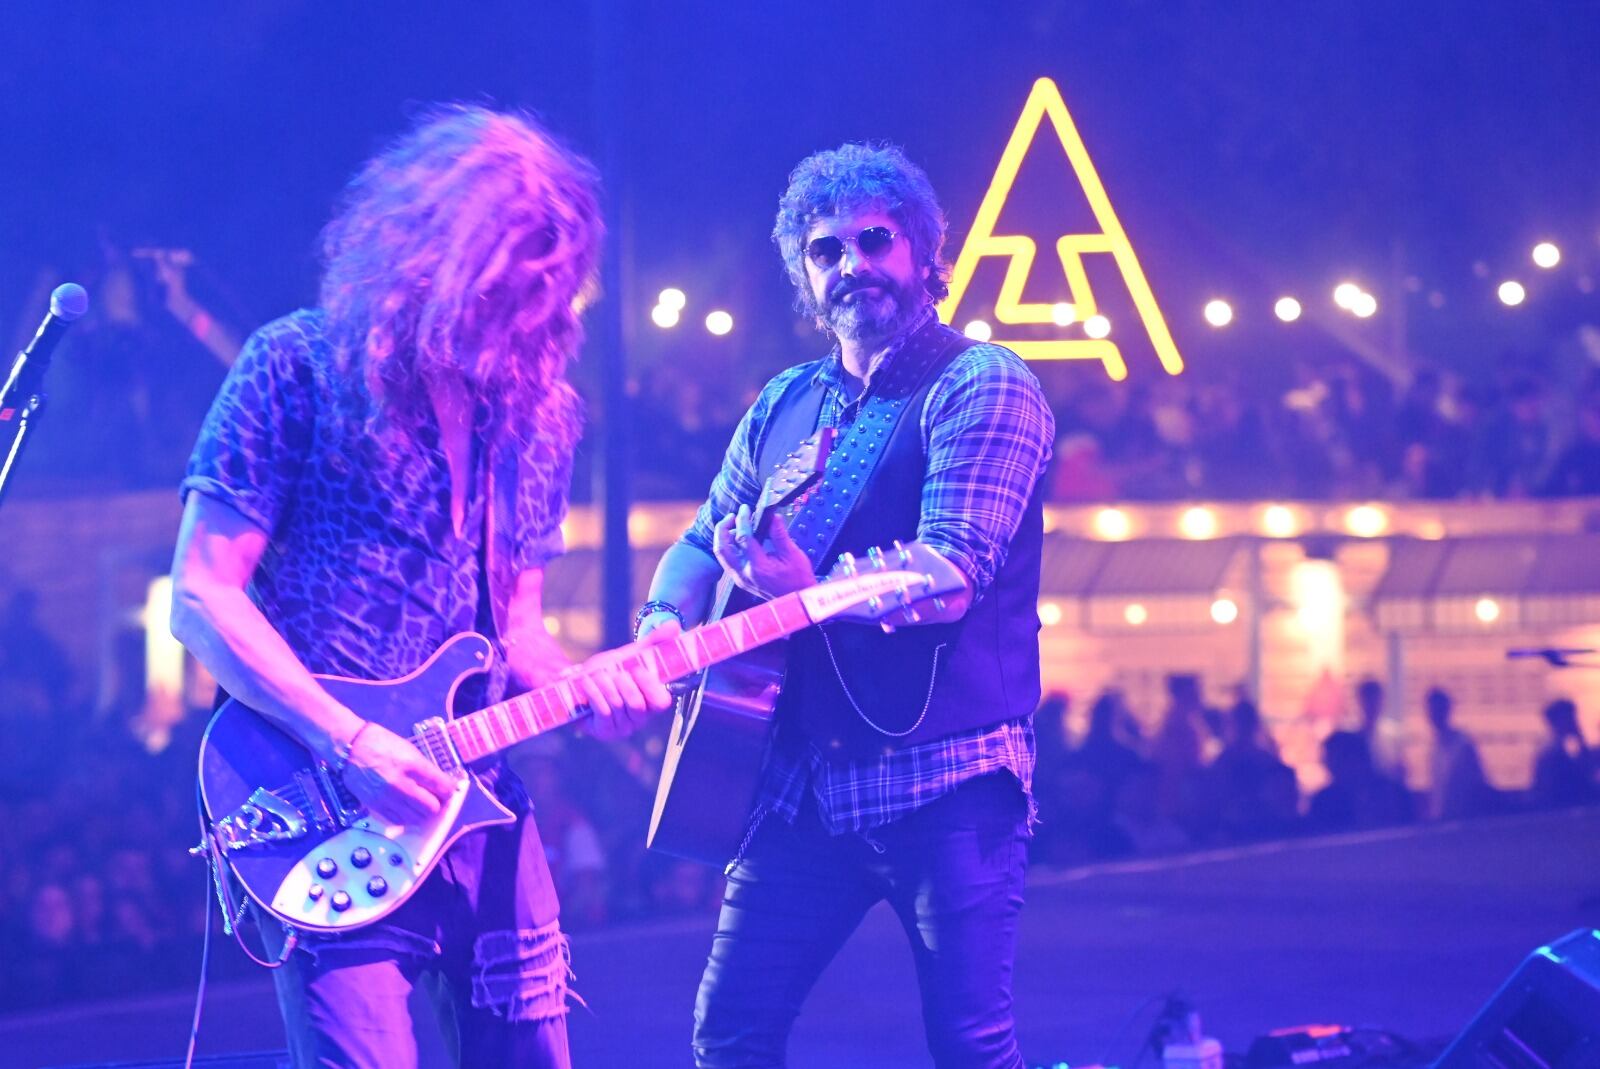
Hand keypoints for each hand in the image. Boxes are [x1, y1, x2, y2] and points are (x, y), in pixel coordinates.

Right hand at [340, 722, 456, 824]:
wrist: (350, 748)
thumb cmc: (381, 743)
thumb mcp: (410, 750)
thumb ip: (426, 770)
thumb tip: (442, 784)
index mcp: (412, 765)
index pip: (442, 787)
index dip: (450, 790)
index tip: (449, 789)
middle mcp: (400, 785)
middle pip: (431, 808)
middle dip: (438, 804)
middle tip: (437, 797)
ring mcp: (387, 798)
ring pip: (416, 818)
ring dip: (423, 813)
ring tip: (422, 803)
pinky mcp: (375, 806)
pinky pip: (399, 820)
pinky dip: (408, 817)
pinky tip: (408, 808)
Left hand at [573, 622, 680, 739]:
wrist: (579, 681)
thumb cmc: (611, 669)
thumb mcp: (632, 654)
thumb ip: (654, 642)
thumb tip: (675, 626)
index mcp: (652, 701)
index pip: (662, 702)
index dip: (649, 685)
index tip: (637, 668)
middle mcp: (640, 718)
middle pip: (637, 704)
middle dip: (623, 684)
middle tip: (615, 672)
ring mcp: (623, 727)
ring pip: (617, 705)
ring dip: (605, 685)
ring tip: (597, 675)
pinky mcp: (604, 731)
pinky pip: (602, 711)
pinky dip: (593, 692)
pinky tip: (587, 682)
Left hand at [713, 506, 815, 600]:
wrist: (796, 599)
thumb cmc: (797, 578)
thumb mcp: (792, 554)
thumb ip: (780, 534)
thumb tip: (773, 516)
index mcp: (758, 567)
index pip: (743, 538)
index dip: (742, 520)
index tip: (745, 508)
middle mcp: (744, 573)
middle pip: (721, 548)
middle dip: (723, 528)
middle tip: (732, 516)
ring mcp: (740, 578)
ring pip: (721, 554)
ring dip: (723, 537)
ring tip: (735, 525)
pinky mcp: (740, 579)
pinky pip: (727, 560)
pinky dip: (728, 547)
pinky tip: (738, 538)